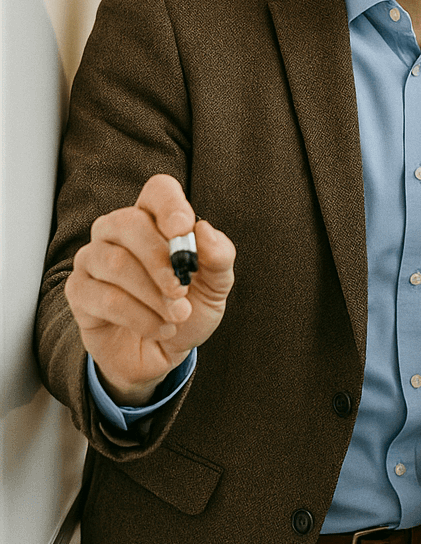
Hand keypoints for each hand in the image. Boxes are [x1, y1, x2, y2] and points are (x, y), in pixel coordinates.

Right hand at [64, 174, 234, 405]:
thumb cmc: (187, 307)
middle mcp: (118, 230)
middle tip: (181, 290)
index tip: (183, 229)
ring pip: (115, 263)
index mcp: (156, 219)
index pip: (158, 191)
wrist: (162, 352)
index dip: (170, 205)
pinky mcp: (79, 291)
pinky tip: (160, 327)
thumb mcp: (216, 285)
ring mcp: (93, 258)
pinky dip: (140, 318)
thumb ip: (219, 257)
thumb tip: (204, 229)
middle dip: (161, 259)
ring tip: (177, 315)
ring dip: (153, 295)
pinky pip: (105, 298)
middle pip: (130, 222)